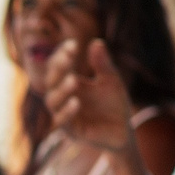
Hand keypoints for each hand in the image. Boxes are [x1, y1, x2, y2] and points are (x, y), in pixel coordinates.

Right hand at [45, 39, 138, 154]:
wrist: (123, 132)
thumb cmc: (114, 105)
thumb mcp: (111, 81)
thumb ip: (103, 64)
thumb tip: (96, 42)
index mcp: (69, 83)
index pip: (58, 66)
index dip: (62, 55)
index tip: (73, 44)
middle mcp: (62, 98)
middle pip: (50, 81)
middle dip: (58, 68)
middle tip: (68, 58)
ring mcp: (64, 114)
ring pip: (52, 101)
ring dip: (61, 90)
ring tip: (74, 80)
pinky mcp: (71, 131)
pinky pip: (62, 121)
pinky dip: (67, 111)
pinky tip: (76, 102)